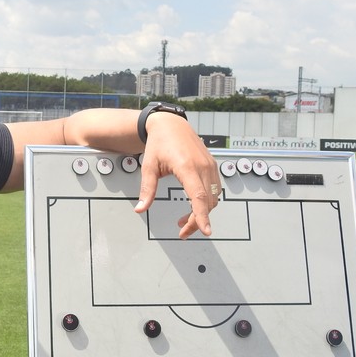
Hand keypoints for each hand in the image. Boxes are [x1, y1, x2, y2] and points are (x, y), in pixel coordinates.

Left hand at [133, 112, 219, 237]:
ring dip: (202, 212)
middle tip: (182, 232)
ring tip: (184, 220)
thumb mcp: (149, 167)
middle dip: (197, 220)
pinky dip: (207, 202)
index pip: (198, 196)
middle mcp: (202, 166)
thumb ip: (147, 190)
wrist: (171, 125)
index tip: (206, 231)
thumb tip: (140, 209)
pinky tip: (194, 206)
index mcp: (187, 166)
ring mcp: (210, 165)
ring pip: (213, 198)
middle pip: (207, 202)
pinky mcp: (212, 166)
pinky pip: (215, 189)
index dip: (202, 216)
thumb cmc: (159, 143)